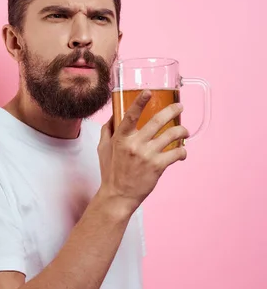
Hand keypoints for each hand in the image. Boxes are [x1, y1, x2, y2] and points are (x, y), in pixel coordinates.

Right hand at [97, 91, 188, 215]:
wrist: (118, 196)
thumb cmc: (110, 172)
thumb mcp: (103, 149)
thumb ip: (108, 130)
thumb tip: (114, 114)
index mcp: (121, 138)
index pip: (130, 116)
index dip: (140, 102)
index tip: (149, 92)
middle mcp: (134, 145)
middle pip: (157, 121)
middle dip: (172, 110)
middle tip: (180, 107)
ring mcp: (147, 155)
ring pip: (171, 135)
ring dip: (182, 130)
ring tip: (184, 131)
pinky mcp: (157, 167)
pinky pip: (176, 154)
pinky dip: (182, 152)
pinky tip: (182, 153)